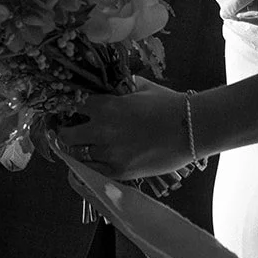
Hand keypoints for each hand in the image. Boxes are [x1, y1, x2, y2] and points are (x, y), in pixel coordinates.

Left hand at [55, 84, 191, 179]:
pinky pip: (91, 172)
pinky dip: (89, 166)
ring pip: (77, 155)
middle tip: (72, 131)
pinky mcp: (119, 172)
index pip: (71, 107)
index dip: (69, 109)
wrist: (192, 128)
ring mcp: (109, 153)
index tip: (70, 111)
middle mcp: (101, 130)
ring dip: (79, 150)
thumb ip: (118, 87)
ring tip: (85, 147)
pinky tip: (93, 161)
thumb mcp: (140, 87)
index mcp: (105, 106)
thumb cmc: (168, 104)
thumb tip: (106, 86)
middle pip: (66, 134)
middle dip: (67, 132)